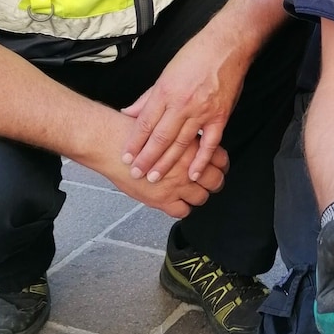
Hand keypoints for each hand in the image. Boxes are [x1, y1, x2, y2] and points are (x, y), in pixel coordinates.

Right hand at [100, 111, 228, 217]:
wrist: (112, 144)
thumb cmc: (134, 131)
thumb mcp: (164, 122)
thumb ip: (181, 130)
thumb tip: (194, 132)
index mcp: (191, 145)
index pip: (220, 158)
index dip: (221, 164)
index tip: (219, 167)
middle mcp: (187, 165)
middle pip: (215, 180)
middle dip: (215, 182)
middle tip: (211, 182)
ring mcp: (176, 184)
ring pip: (201, 197)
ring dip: (199, 196)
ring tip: (194, 192)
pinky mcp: (162, 199)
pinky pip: (182, 211)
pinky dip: (182, 208)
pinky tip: (177, 201)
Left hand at [120, 31, 246, 182]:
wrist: (226, 45)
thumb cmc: (196, 55)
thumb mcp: (166, 73)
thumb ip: (148, 97)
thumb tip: (129, 112)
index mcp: (165, 91)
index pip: (145, 123)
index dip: (134, 143)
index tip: (126, 157)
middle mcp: (182, 103)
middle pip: (160, 137)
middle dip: (146, 159)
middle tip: (136, 174)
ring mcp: (202, 111)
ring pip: (181, 143)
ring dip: (167, 163)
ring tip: (155, 178)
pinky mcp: (220, 116)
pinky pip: (210, 143)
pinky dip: (201, 160)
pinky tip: (192, 173)